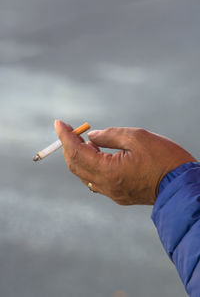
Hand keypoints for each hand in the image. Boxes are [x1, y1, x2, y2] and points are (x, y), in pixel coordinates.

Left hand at [55, 120, 195, 204]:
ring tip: (83, 139)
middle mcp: (106, 186)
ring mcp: (112, 193)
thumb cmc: (164, 159)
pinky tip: (96, 154)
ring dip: (79, 156)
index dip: (65, 136)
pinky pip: (96, 180)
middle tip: (69, 130)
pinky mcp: (118, 195)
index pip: (77, 152)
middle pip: (76, 166)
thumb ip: (110, 136)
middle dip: (69, 146)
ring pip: (84, 174)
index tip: (59, 123)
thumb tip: (91, 137)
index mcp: (109, 171)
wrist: (181, 186)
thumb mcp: (137, 138)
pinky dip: (90, 165)